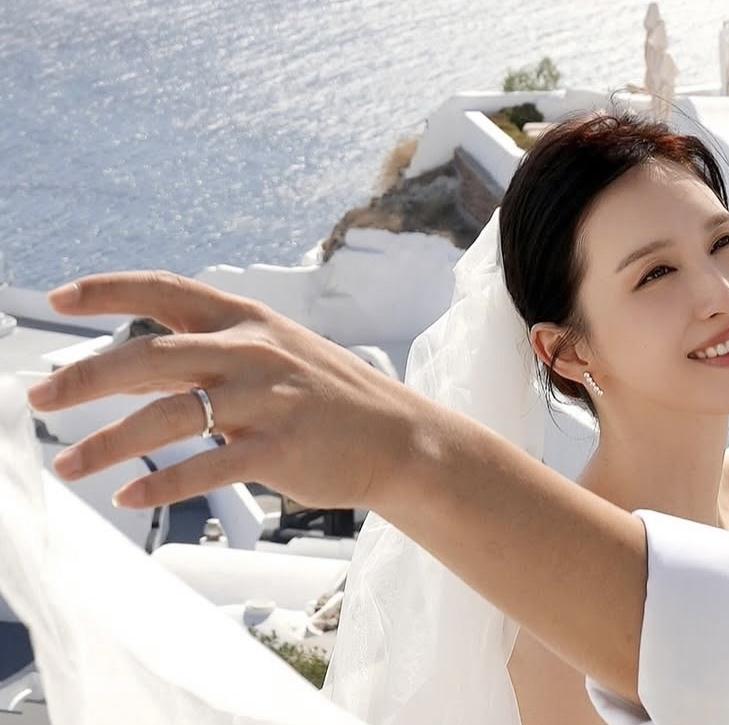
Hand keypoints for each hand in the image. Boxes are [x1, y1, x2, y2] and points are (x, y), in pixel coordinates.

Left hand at [25, 271, 427, 509]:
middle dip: (86, 377)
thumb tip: (125, 366)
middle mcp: (253, 352)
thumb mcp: (270, 356)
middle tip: (39, 399)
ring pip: (170, 416)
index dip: (108, 290)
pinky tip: (129, 498)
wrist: (400, 437)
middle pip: (152, 355)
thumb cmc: (327, 397)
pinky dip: (162, 485)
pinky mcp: (281, 449)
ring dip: (109, 444)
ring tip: (68, 467)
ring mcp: (268, 400)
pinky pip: (207, 467)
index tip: (56, 298)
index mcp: (248, 321)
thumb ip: (203, 356)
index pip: (166, 291)